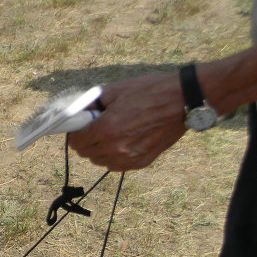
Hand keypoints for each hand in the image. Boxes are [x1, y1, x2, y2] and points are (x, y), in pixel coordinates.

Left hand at [68, 72, 186, 170]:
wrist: (181, 101)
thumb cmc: (150, 92)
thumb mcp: (116, 90)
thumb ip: (94, 103)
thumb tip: (80, 111)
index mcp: (107, 128)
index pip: (76, 141)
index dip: (75, 133)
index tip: (79, 128)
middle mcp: (116, 147)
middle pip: (86, 153)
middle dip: (86, 141)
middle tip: (96, 128)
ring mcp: (129, 158)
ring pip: (100, 161)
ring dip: (99, 150)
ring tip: (111, 134)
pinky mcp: (140, 163)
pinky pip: (116, 166)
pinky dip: (114, 156)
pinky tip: (122, 142)